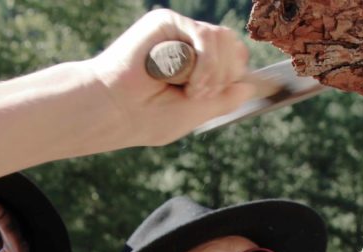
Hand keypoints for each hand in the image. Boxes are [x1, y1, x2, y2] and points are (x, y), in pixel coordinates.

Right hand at [88, 9, 255, 145]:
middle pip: (235, 48)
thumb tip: (249, 86)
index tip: (215, 97)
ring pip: (224, 40)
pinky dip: (204, 63)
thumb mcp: (197, 113)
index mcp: (197, 66)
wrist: (114, 110)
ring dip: (214, 73)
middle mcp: (189, 46)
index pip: (236, 60)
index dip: (235, 76)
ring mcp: (179, 33)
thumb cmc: (147, 117)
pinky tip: (188, 80)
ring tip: (191, 91)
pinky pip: (205, 36)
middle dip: (226, 77)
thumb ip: (225, 98)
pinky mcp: (167, 23)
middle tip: (198, 96)